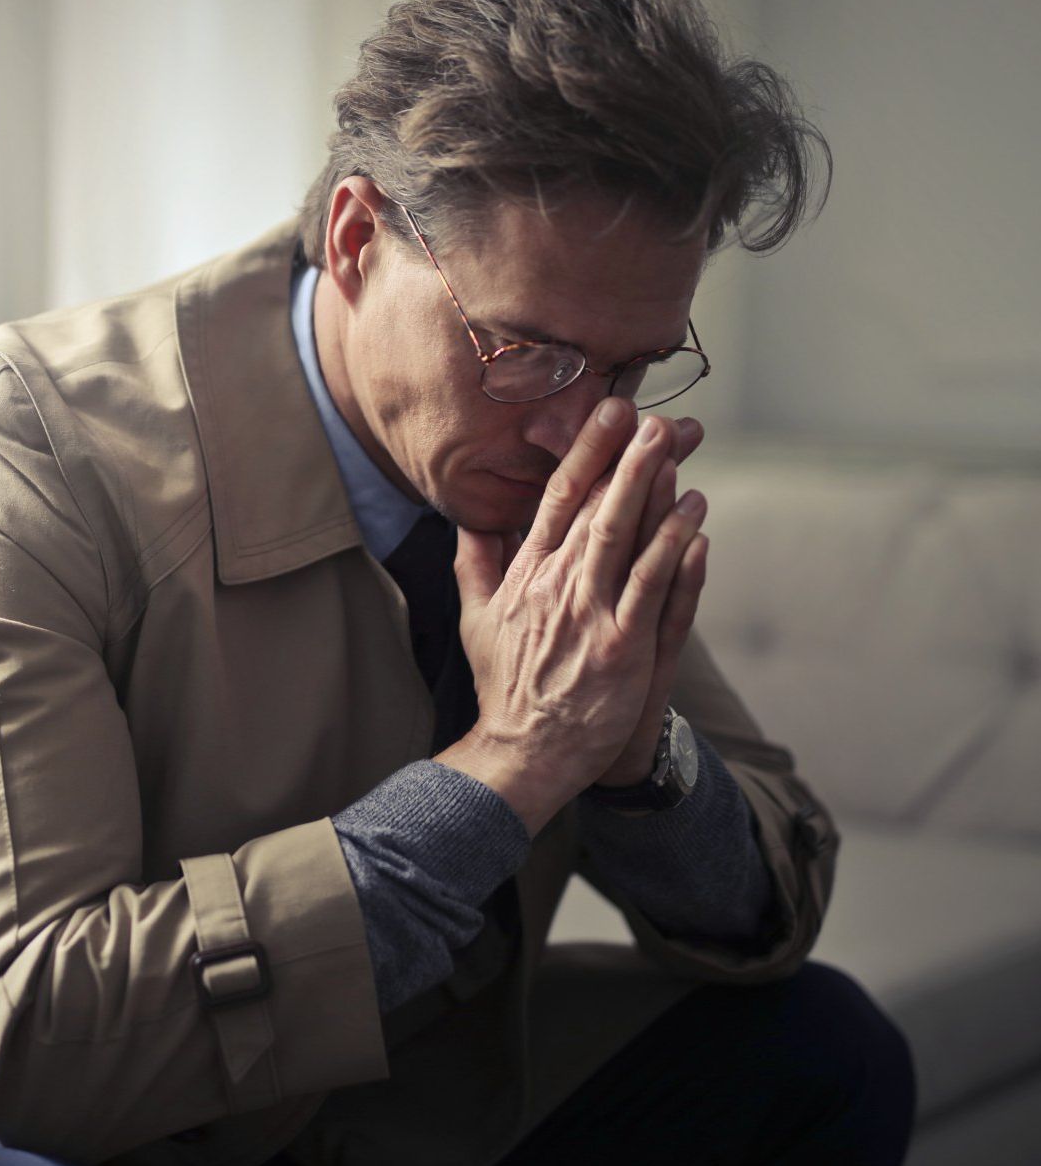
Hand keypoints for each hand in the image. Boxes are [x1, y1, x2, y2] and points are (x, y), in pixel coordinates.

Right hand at [439, 398, 707, 834]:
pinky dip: (673, 551)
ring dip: (652, 492)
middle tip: (654, 418)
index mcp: (525, 574)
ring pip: (624, 540)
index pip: (557, 500)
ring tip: (678, 452)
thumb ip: (475, 563)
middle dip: (626, 459)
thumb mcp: (475, 618)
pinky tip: (694, 521)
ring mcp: (591, 616)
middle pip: (596, 509)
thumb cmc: (506, 685)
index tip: (608, 415)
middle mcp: (557, 587)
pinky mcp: (622, 648)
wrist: (524, 750)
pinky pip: (653, 589)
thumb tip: (472, 519)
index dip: (585, 454)